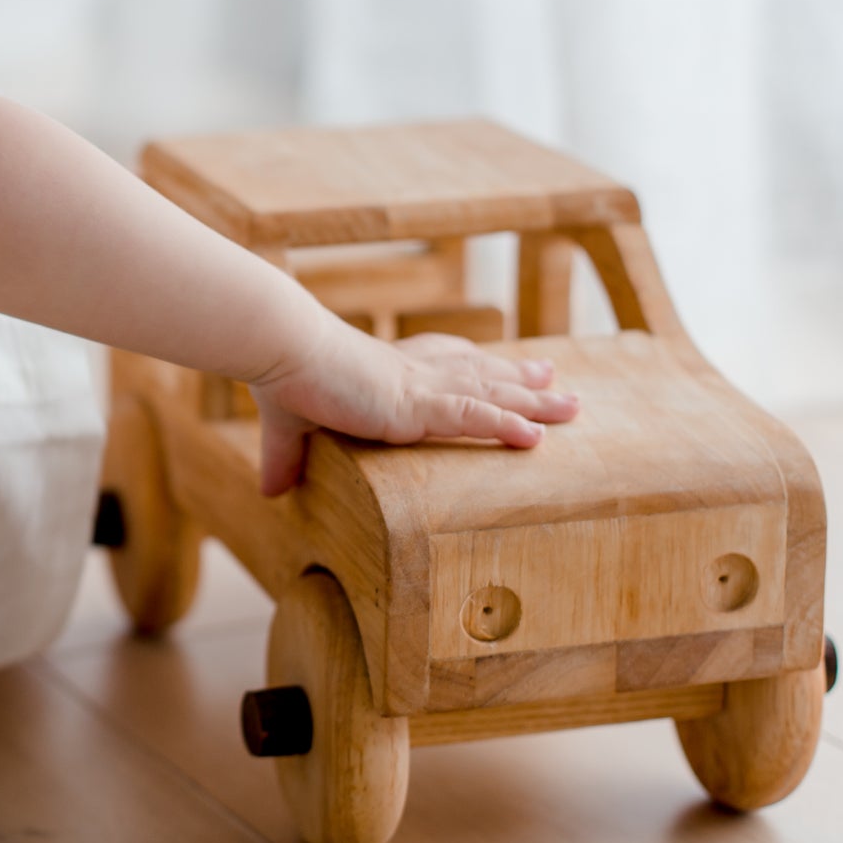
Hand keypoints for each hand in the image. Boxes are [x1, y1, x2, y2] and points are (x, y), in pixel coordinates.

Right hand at [248, 323, 581, 495]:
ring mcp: (421, 388)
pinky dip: (506, 425)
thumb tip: (269, 491)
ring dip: (534, 403)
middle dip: (522, 381)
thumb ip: (285, 458)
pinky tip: (537, 438)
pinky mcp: (416, 405)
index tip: (510, 368)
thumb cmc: (283, 376)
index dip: (481, 368)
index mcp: (391, 372)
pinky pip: (473, 417)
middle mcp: (416, 374)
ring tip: (573, 408)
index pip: (447, 366)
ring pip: (491, 395)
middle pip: (483, 375)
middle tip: (558, 382)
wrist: (283, 350)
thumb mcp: (288, 425)